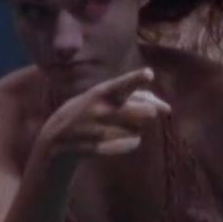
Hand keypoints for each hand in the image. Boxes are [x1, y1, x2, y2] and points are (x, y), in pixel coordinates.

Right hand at [34, 67, 170, 166]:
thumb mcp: (101, 95)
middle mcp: (99, 110)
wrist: (56, 138)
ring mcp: (99, 131)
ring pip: (140, 129)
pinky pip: (132, 143)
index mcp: (99, 92)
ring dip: (137, 128)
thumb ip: (134, 95)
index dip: (135, 79)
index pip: (120, 84)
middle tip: (143, 112)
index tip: (149, 74)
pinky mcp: (100, 147)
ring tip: (119, 125)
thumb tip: (166, 108)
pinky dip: (130, 141)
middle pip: (145, 112)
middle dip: (149, 112)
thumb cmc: (86, 110)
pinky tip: (117, 138)